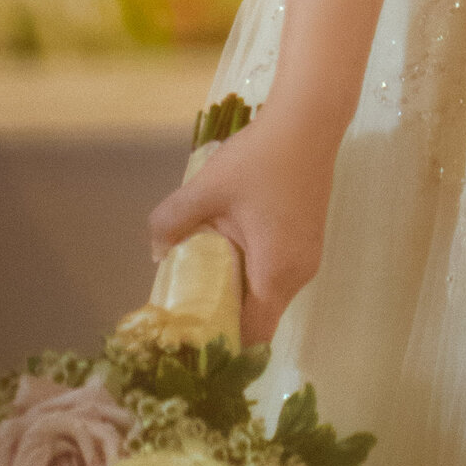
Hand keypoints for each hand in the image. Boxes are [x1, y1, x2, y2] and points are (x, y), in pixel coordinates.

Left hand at [146, 109, 339, 343]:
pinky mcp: (308, 242)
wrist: (309, 122)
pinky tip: (227, 247)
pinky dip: (251, 273)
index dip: (220, 344)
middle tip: (183, 302)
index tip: (188, 339)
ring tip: (200, 271)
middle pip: (259, 317)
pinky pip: (276, 274)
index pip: (252, 335)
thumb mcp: (206, 189)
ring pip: (268, 294)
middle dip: (222, 316)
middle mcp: (298, 275)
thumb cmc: (260, 158)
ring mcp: (308, 259)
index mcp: (276, 273)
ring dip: (236, 290)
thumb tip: (156, 252)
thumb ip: (172, 222)